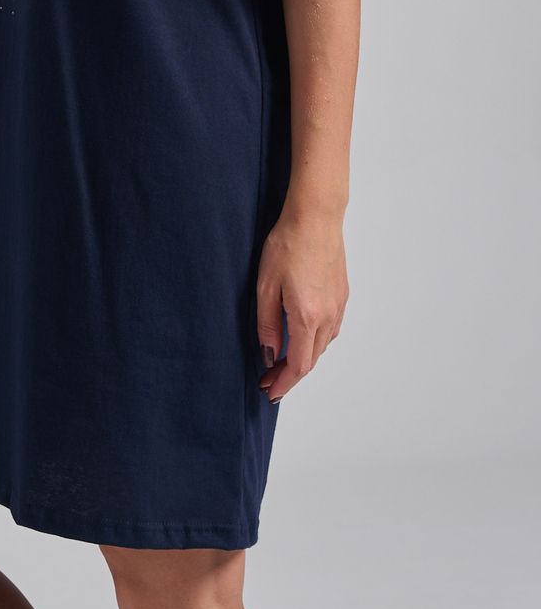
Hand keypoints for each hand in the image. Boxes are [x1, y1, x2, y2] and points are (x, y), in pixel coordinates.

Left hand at [256, 204, 347, 403]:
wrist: (316, 216)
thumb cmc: (288, 244)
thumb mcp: (266, 285)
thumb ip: (267, 324)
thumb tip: (269, 353)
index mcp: (307, 316)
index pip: (298, 365)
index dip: (284, 383)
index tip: (270, 392)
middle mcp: (328, 316)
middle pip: (312, 360)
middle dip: (290, 375)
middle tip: (269, 380)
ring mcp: (338, 305)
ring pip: (322, 345)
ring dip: (304, 358)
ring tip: (282, 361)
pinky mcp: (342, 294)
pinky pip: (330, 329)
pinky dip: (315, 341)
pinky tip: (302, 336)